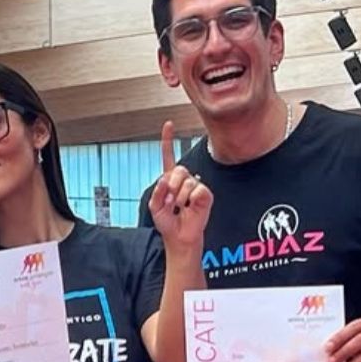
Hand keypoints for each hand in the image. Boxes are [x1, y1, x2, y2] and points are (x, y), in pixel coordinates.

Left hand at [146, 121, 211, 262]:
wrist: (179, 236)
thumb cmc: (168, 222)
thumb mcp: (155, 207)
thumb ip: (157, 192)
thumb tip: (165, 180)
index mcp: (170, 180)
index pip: (168, 157)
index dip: (168, 141)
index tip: (169, 125)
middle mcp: (184, 180)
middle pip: (178, 169)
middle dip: (171, 185)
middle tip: (170, 201)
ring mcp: (196, 186)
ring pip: (187, 181)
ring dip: (179, 197)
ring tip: (179, 207)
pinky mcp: (205, 194)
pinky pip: (197, 190)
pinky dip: (189, 200)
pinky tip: (189, 208)